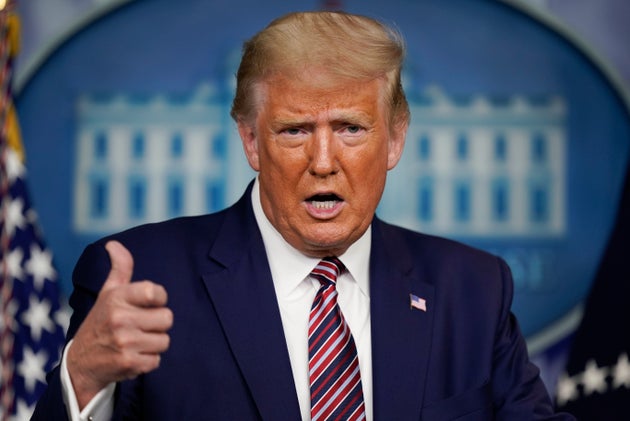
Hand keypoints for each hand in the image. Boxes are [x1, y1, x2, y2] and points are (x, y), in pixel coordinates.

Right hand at [67, 240, 173, 408]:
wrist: (81, 363)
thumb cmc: (101, 321)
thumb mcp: (108, 293)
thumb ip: (120, 268)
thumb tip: (114, 244)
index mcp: (117, 297)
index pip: (156, 292)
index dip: (159, 299)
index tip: (148, 304)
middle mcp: (120, 318)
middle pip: (167, 318)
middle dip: (157, 324)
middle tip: (140, 326)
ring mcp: (124, 341)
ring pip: (164, 340)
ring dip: (153, 343)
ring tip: (135, 342)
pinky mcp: (129, 363)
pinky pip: (157, 360)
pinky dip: (148, 360)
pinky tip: (132, 355)